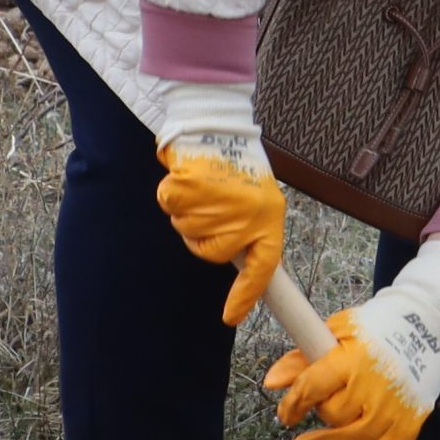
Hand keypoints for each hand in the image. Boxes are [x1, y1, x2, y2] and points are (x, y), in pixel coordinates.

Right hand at [154, 82, 284, 326]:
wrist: (218, 121)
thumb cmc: (236, 161)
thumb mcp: (257, 196)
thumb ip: (249, 229)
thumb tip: (240, 262)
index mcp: (269, 217)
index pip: (262, 268)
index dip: (245, 295)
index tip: (230, 318)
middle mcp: (247, 214)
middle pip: (211, 252)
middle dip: (202, 236)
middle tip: (208, 205)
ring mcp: (217, 204)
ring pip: (188, 230)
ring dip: (187, 211)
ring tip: (202, 183)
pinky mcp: (189, 189)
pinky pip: (170, 206)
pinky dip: (172, 193)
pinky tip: (186, 174)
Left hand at [262, 240, 439, 439]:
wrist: (426, 331)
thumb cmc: (376, 329)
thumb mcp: (336, 331)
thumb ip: (304, 357)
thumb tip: (272, 382)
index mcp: (353, 357)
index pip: (312, 387)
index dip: (293, 404)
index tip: (286, 412)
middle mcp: (375, 385)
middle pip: (333, 414)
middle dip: (318, 414)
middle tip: (313, 410)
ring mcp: (394, 407)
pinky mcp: (409, 423)